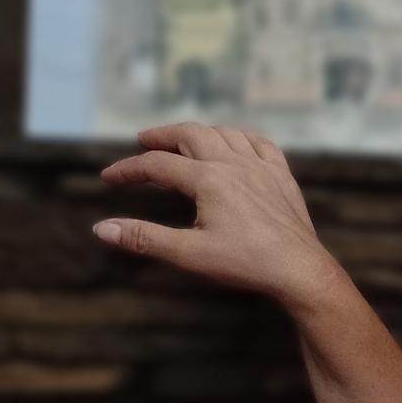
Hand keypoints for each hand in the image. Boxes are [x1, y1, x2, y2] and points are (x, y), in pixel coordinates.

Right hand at [93, 122, 343, 311]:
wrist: (300, 270)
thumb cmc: (246, 263)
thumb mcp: (189, 253)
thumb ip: (144, 238)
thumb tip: (101, 228)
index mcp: (209, 180)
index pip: (157, 165)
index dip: (128, 170)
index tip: (108, 178)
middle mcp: (235, 164)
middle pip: (190, 134)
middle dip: (162, 136)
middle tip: (143, 141)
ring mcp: (262, 168)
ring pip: (225, 133)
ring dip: (200, 133)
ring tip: (183, 141)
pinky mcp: (283, 177)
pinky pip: (262, 144)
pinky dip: (241, 137)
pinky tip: (235, 143)